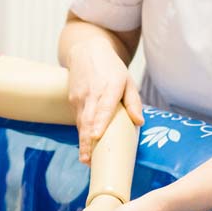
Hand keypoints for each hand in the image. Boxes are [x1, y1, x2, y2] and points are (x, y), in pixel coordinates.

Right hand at [65, 41, 142, 163]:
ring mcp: (79, 96)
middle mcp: (92, 93)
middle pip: (88, 120)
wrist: (86, 50)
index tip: (95, 136)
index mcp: (109, 87)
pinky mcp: (72, 100)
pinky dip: (81, 132)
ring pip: (80, 122)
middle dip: (86, 141)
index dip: (99, 122)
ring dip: (82, 141)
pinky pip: (78, 119)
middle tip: (88, 160)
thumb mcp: (127, 80)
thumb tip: (139, 121)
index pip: (103, 107)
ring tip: (86, 158)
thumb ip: (133, 101)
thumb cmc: (111, 68)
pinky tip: (85, 146)